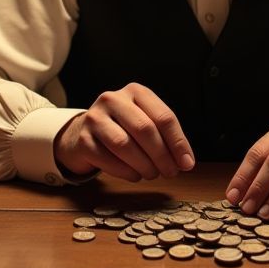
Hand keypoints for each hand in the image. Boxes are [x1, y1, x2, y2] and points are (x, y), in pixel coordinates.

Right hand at [54, 83, 194, 181]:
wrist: (81, 134)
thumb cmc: (121, 129)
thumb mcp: (143, 121)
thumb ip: (164, 136)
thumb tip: (185, 161)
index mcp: (135, 91)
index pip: (164, 116)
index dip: (178, 143)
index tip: (187, 163)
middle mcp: (113, 99)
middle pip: (145, 129)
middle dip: (162, 156)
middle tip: (170, 172)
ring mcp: (95, 118)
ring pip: (125, 145)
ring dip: (144, 165)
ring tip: (152, 174)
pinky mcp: (83, 139)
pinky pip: (108, 160)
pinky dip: (126, 172)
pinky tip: (134, 175)